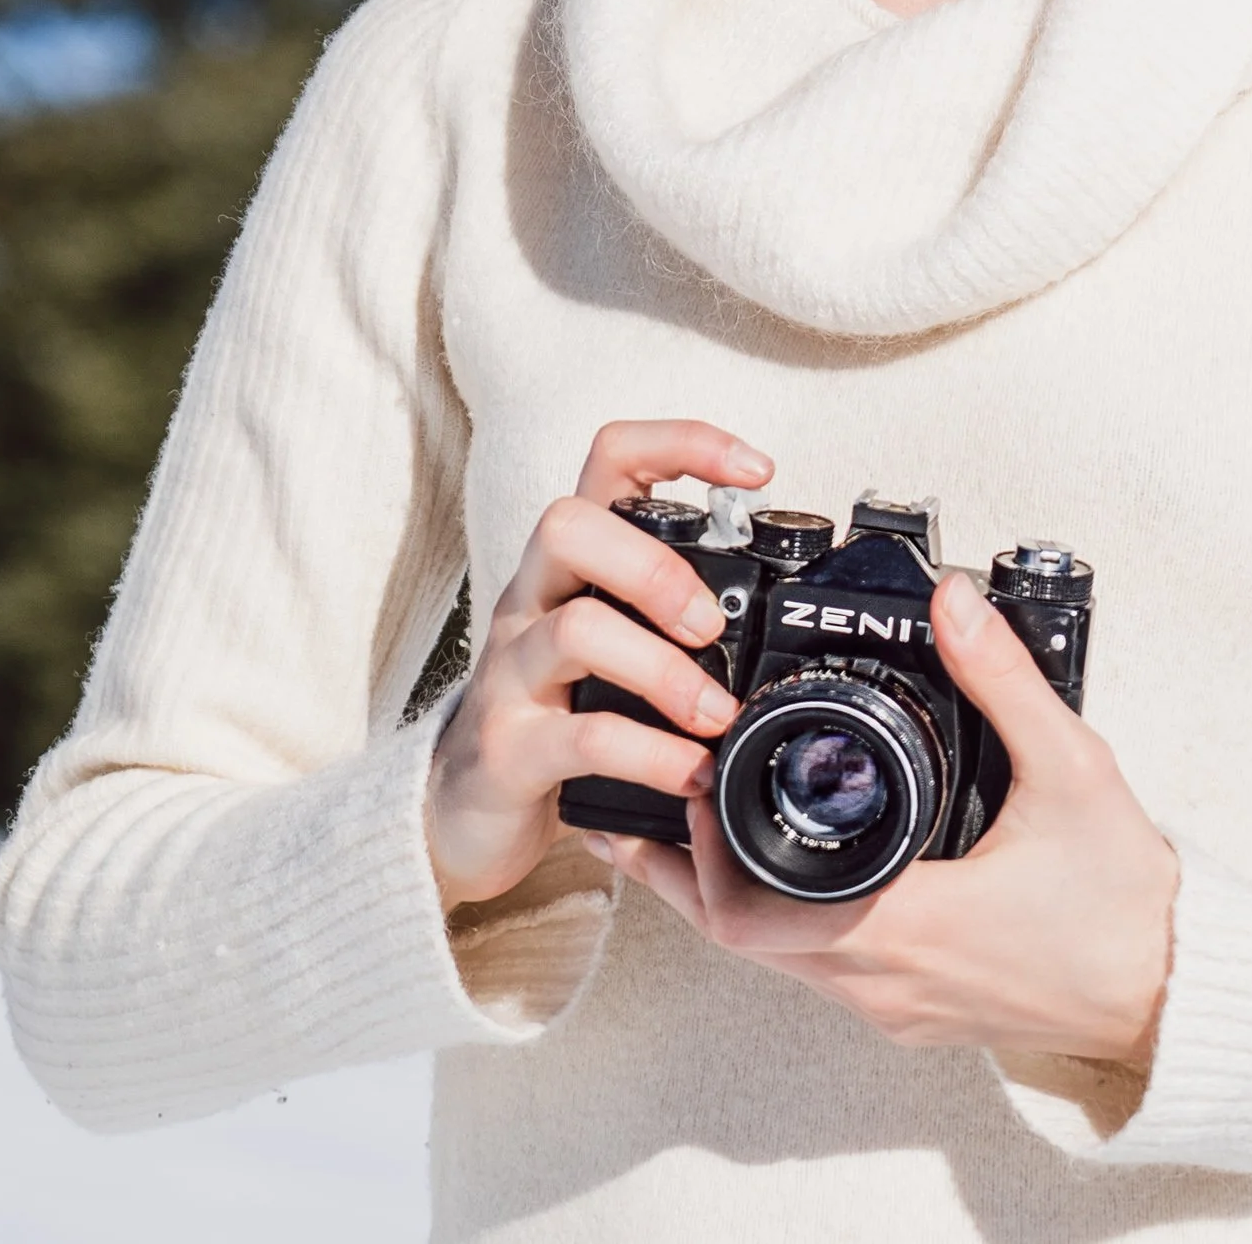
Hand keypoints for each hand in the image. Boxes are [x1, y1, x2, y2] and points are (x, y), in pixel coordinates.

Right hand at [424, 420, 771, 908]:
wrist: (467, 807)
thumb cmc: (559, 708)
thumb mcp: (613, 644)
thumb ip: (675, 618)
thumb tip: (783, 623)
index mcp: (571, 562)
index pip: (610, 459)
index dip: (682, 444)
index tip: (757, 471)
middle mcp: (532, 599)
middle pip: (568, 525)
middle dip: (655, 567)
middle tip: (711, 625)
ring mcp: (510, 672)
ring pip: (577, 631)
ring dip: (665, 671)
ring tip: (715, 715)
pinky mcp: (507, 748)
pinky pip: (581, 737)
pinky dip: (650, 755)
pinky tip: (691, 775)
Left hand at [597, 567, 1177, 1067]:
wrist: (1174, 993)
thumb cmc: (1125, 898)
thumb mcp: (1071, 767)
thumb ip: (1005, 677)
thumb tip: (954, 602)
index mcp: (907, 925)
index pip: (750, 912)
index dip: (695, 849)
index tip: (687, 773)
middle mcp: (883, 980)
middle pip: (738, 939)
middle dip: (687, 865)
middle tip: (665, 785)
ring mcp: (895, 1005)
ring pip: (773, 959)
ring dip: (731, 891)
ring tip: (706, 810)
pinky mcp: (914, 1011)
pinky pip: (818, 969)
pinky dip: (782, 915)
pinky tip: (788, 863)